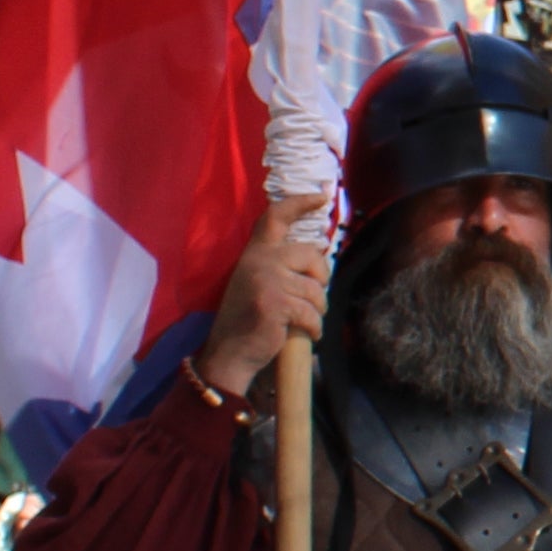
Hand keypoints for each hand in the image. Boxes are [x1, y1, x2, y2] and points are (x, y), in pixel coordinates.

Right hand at [190, 196, 331, 403]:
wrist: (229, 354)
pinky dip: (315, 328)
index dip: (300, 203)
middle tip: (313, 298)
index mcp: (255, 253)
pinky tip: (306, 334)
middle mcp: (259, 260)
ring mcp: (266, 280)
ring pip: (316, 289)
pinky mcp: (274, 303)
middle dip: (321, 279)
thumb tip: (318, 253)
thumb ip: (281, 265)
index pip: (276, 217)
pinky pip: (312, 313)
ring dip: (317, 311)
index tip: (322, 196)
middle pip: (312, 255)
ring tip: (302, 321)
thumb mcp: (260, 283)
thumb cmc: (250, 320)